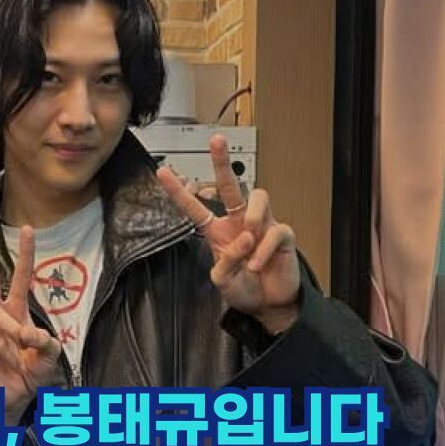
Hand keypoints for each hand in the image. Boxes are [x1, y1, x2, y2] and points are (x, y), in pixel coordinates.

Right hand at [0, 227, 62, 423]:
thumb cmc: (31, 372)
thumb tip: (28, 332)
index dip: (25, 255)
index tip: (28, 230)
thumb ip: (47, 342)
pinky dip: (2, 351)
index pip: (21, 278)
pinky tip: (4, 362)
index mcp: (19, 312)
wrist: (16, 399)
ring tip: (22, 345)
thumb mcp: (50, 356)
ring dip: (12, 328)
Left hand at [156, 135, 299, 333]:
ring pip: (258, 197)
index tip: (162, 172)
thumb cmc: (244, 288)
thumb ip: (225, 260)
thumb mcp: (222, 280)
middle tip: (216, 140)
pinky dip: (264, 249)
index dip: (179, 192)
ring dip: (253, 218)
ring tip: (249, 241)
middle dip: (222, 162)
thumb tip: (244, 237)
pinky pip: (274, 231)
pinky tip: (258, 264)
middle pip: (230, 185)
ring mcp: (262, 225)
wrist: (269, 305)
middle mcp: (239, 222)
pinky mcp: (281, 234)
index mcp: (217, 231)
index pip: (195, 207)